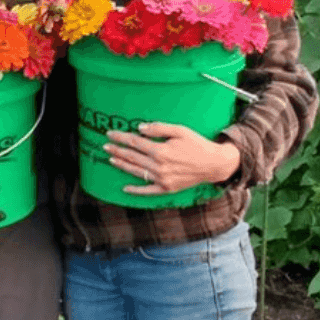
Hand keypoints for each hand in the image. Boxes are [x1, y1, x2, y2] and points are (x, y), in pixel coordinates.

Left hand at [104, 122, 239, 195]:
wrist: (213, 164)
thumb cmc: (197, 144)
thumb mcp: (180, 130)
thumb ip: (158, 128)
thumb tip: (139, 128)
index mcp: (161, 150)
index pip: (135, 142)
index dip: (121, 137)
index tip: (110, 134)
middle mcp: (159, 166)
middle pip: (132, 157)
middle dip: (117, 150)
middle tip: (105, 145)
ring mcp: (162, 179)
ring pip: (136, 172)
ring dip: (122, 165)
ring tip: (110, 159)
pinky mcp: (167, 189)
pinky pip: (147, 191)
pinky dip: (135, 190)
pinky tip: (125, 187)